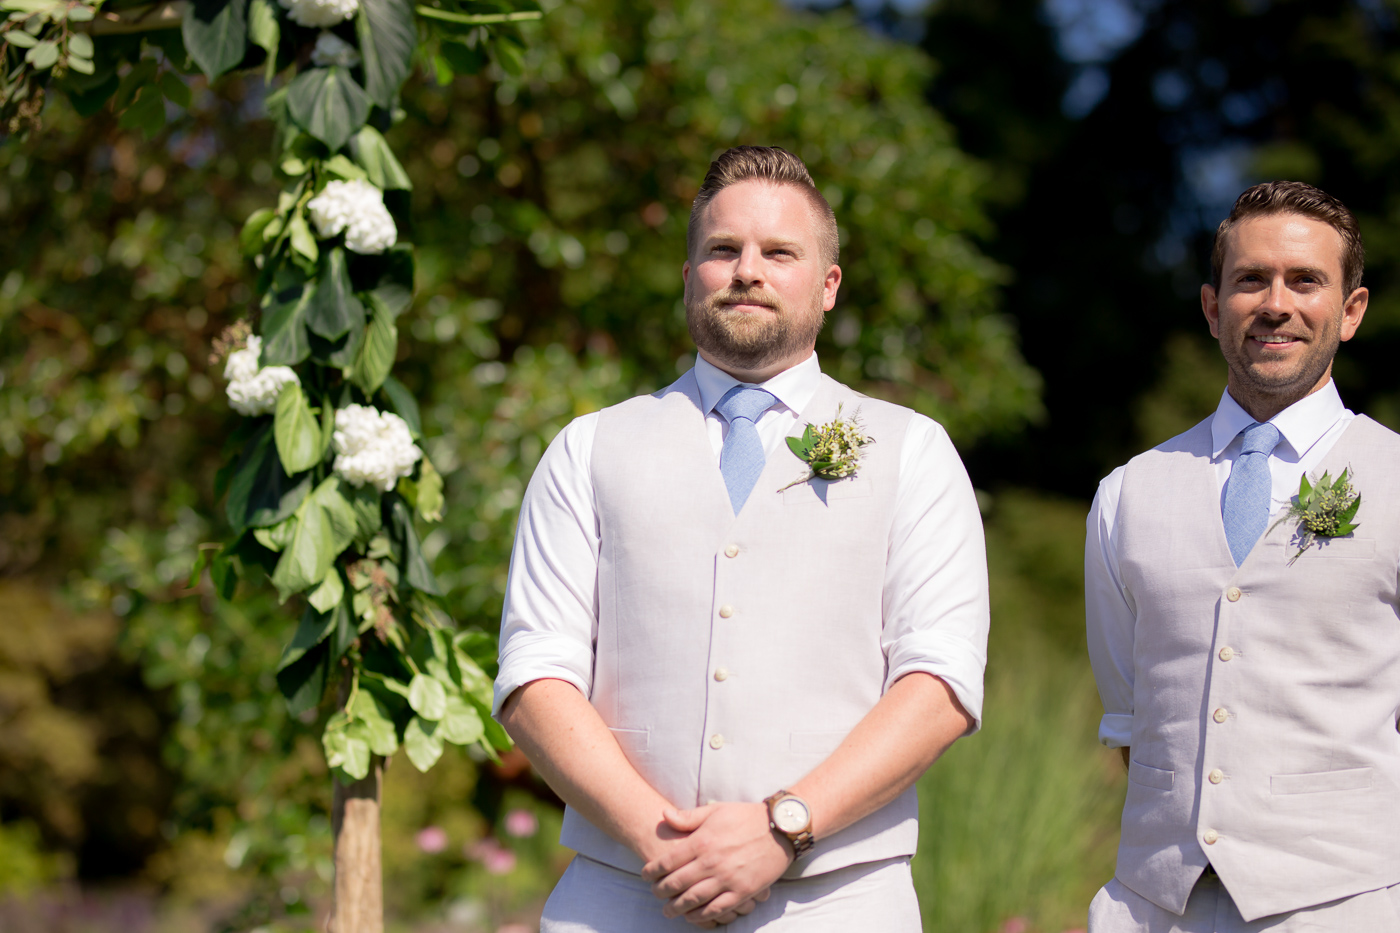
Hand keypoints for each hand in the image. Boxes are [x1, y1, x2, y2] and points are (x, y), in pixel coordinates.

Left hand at [640, 802, 791, 925]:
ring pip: (694, 900)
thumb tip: (663, 814)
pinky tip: (693, 917)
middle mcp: (712, 863)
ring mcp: (727, 879)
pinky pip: (717, 909)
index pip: (668, 861)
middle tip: (655, 894)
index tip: (645, 875)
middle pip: (677, 883)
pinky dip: (702, 916)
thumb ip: (688, 817)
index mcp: (703, 841)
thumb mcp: (716, 810)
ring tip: (668, 911)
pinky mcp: (742, 892)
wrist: (780, 829)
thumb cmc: (746, 816)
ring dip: (677, 908)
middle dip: (661, 892)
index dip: (653, 870)